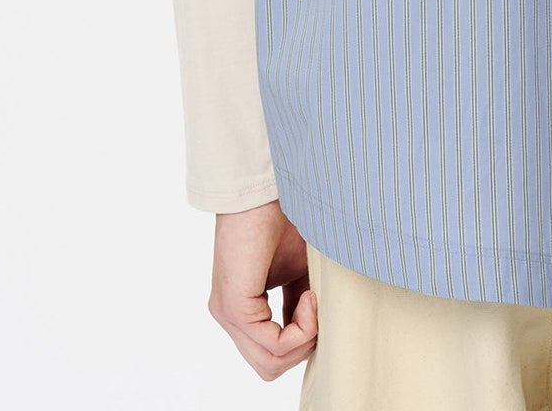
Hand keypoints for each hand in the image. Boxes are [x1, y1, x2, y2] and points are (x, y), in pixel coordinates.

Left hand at [207, 199, 317, 379]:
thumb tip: (322, 333)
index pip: (273, 352)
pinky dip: (302, 328)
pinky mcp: (235, 307)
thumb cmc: (284, 218)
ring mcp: (229, 314)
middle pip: (270, 366)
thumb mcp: (300, 270)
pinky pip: (274, 345)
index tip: (322, 303)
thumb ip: (301, 303)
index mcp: (243, 308)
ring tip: (315, 297)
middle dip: (304, 344)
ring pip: (271, 362)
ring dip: (305, 337)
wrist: (268, 186)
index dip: (305, 338)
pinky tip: (310, 295)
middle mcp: (230, 316)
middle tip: (320, 306)